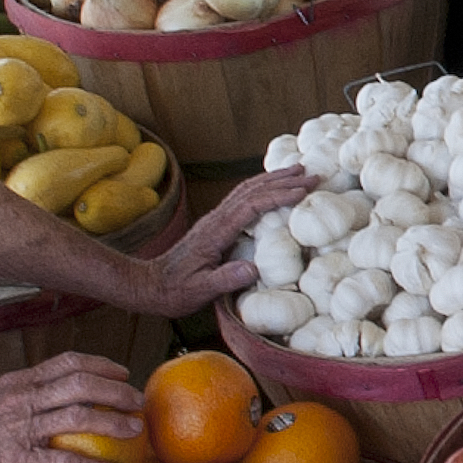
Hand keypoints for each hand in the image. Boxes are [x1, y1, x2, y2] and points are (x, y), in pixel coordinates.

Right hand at [0, 353, 146, 462]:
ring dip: (115, 422)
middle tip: (138, 402)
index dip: (102, 365)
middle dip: (117, 390)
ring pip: (80, 415)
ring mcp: (20, 427)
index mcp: (18, 382)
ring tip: (136, 430)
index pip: (68, 362)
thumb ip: (23, 397)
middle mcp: (22, 398)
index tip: (123, 373)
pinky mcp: (16, 458)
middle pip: (82, 383)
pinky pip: (64, 460)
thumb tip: (53, 400)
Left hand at [109, 163, 322, 314]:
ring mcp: (215, 219)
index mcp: (216, 232)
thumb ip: (225, 279)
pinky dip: (261, 188)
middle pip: (252, 190)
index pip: (252, 206)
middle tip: (312, 173)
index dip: (278, 196)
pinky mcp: (215, 224)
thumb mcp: (200, 291)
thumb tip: (253, 269)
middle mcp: (216, 219)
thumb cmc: (175, 291)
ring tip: (298, 171)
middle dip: (283, 180)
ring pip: (246, 190)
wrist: (150, 285)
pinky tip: (271, 188)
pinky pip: (241, 198)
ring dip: (273, 179)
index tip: (303, 192)